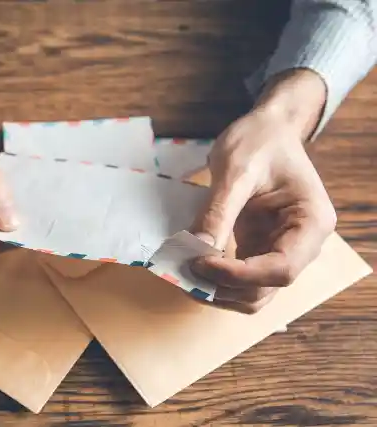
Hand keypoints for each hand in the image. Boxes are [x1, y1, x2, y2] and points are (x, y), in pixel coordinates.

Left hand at [190, 70, 336, 313]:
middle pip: (266, 289)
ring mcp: (280, 249)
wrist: (265, 129)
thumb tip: (197, 249)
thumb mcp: (236, 171)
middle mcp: (302, 245)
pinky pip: (239, 277)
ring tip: (183, 274)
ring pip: (252, 292)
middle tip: (184, 273)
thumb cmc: (259, 141)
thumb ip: (219, 212)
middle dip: (225, 288)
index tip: (200, 263)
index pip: (281, 268)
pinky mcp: (259, 248)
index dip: (239, 275)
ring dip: (218, 291)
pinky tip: (190, 268)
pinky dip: (215, 279)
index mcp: (311, 223)